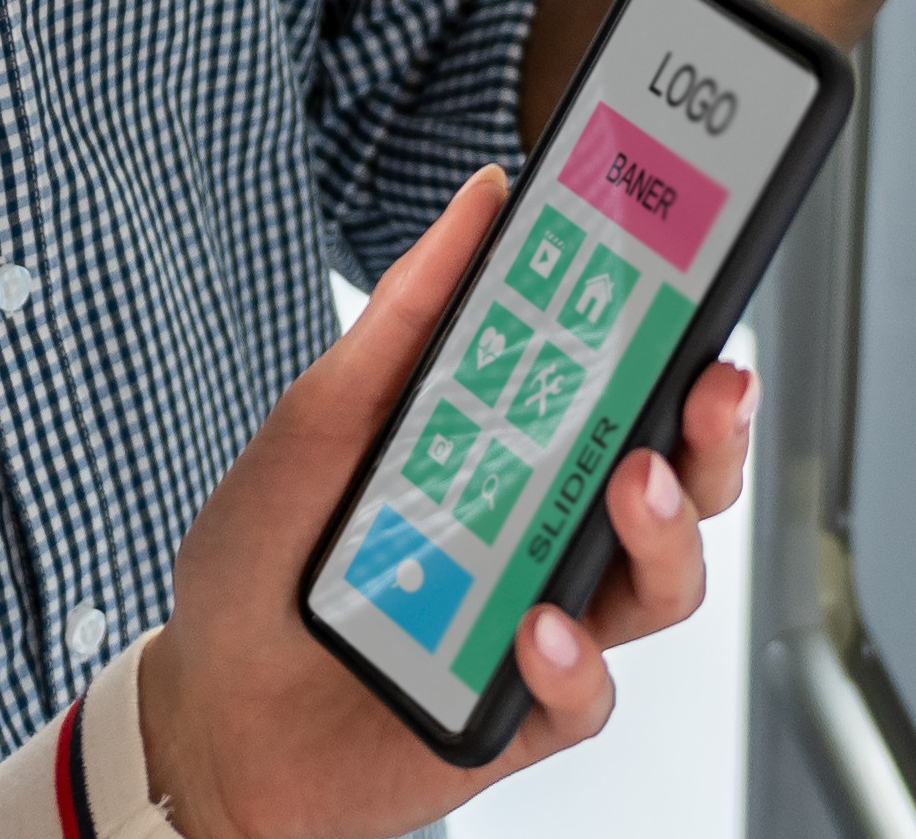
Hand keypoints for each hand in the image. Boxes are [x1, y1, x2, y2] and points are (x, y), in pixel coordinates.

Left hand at [141, 167, 751, 838]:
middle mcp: (546, 531)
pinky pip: (589, 693)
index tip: (707, 278)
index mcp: (516, 450)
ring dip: (664, 531)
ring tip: (628, 486)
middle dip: (714, 429)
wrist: (201, 714)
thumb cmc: (259, 568)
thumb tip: (481, 203)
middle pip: (680, 478)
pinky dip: (574, 662)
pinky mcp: (525, 713)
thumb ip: (407, 320)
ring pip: (664, 582)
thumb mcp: (319, 420)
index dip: (683, 337)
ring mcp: (546, 620)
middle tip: (706, 386)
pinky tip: (534, 629)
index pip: (628, 386)